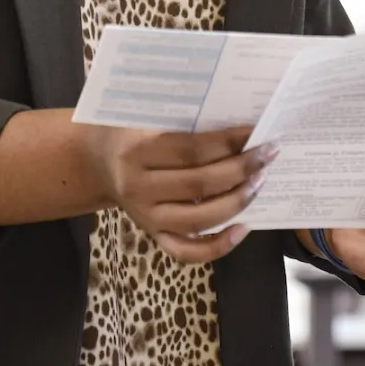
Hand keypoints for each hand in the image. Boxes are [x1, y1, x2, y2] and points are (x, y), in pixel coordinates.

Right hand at [84, 123, 274, 263]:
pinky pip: (186, 251)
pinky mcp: (153, 235)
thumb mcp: (146, 114)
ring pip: (198, 220)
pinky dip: (218, 247)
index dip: (228, 141)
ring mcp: (146, 217)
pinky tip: (244, 228)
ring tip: (260, 182)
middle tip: (268, 154)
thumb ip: (183, 115)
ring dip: (236, 202)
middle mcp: (139, 188)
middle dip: (241, 169)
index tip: (257, 130)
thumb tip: (237, 115)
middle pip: (199, 184)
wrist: (96, 160)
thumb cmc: (130, 129)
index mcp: (137, 151)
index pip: (191, 149)